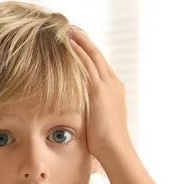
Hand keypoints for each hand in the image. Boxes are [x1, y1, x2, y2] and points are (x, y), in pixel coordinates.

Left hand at [69, 28, 130, 159]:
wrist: (116, 149)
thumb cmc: (107, 144)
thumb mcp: (99, 124)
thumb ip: (92, 115)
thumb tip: (83, 120)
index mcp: (115, 92)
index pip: (102, 68)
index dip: (91, 55)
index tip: (80, 46)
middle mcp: (114, 85)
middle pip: (99, 57)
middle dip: (86, 43)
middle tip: (74, 31)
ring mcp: (108, 86)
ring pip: (94, 56)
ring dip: (81, 42)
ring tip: (69, 31)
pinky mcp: (99, 90)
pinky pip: (88, 65)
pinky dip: (79, 52)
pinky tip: (69, 44)